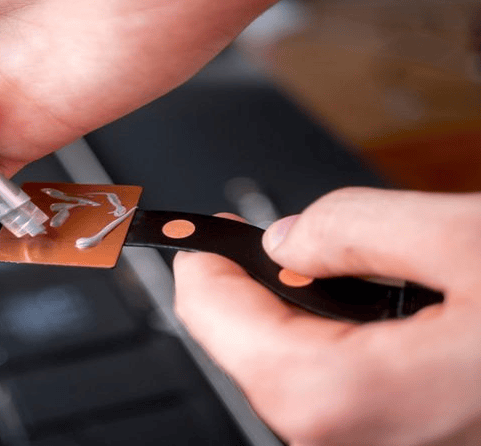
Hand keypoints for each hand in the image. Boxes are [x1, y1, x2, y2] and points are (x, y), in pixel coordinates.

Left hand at [174, 187, 480, 445]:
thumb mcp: (467, 241)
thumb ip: (355, 229)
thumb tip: (286, 240)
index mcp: (346, 392)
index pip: (219, 323)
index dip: (202, 267)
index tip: (200, 238)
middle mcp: (349, 441)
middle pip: (246, 356)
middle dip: (242, 292)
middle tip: (251, 243)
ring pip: (286, 378)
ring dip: (284, 320)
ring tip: (305, 272)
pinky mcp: (403, 443)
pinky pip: (331, 396)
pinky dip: (324, 348)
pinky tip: (351, 316)